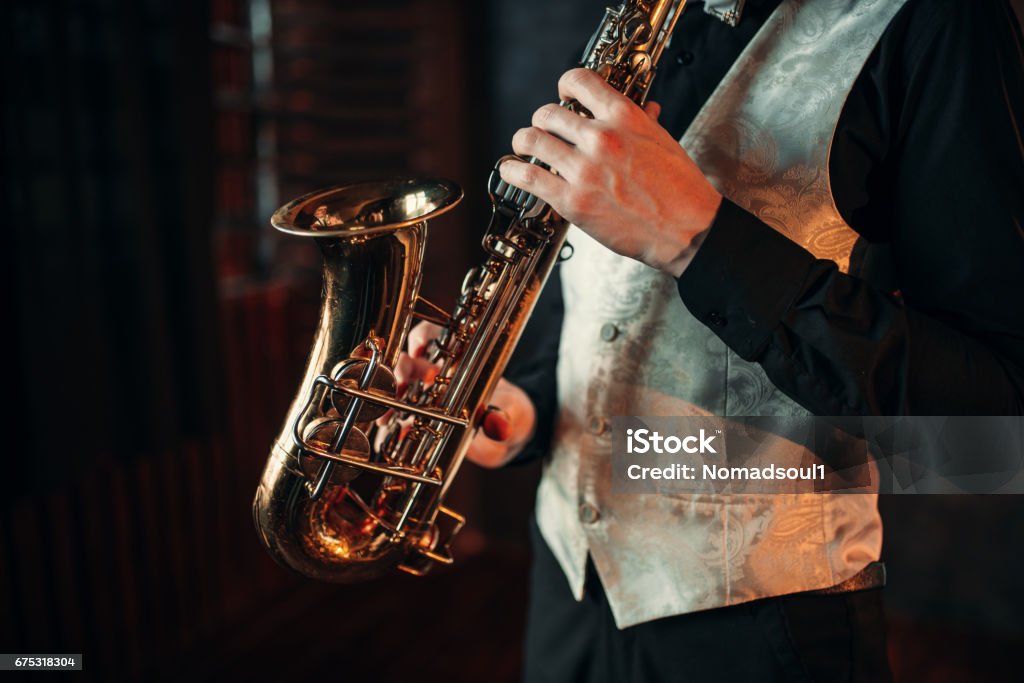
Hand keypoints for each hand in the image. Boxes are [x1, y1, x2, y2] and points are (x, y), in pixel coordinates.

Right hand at [385, 322, 537, 468]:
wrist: (511, 436)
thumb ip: (503, 419)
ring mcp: (428, 398)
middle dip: (399, 371)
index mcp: (461, 361)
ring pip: (399, 391)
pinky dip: (395, 428)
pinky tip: (393, 437)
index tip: (418, 348)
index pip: (437, 337)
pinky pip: (402, 421)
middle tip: (398, 386)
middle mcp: (440, 375)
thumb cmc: (511, 412)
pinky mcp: (423, 422)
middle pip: (410, 362)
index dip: (424, 337)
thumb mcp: (512, 413)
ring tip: (385, 417)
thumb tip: (499, 426)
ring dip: (388, 401)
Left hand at [498, 68, 722, 277]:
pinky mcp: (572, 200)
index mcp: (625, 116)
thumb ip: (644, 123)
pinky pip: (527, 177)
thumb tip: (645, 108)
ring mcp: (584, 169)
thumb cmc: (680, 189)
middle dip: (542, 120)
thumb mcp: (664, 142)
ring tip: (523, 148)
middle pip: (548, 112)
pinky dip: (512, 171)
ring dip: (523, 142)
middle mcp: (601, 137)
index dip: (565, 86)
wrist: (686, 229)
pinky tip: (511, 170)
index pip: (579, 81)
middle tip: (543, 130)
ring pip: (531, 140)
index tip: (563, 95)